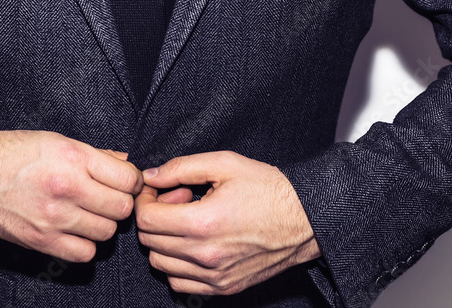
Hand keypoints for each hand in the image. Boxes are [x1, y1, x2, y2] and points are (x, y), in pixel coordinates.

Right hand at [0, 130, 142, 262]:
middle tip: (109, 199)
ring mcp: (54, 216)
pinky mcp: (41, 240)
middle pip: (122, 208)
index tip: (127, 183)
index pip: (128, 179)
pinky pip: (84, 253)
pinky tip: (77, 231)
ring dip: (103, 224)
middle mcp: (67, 187)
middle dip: (120, 203)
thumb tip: (126, 165)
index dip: (133, 182)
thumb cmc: (12, 152)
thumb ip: (96, 155)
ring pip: (106, 232)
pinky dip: (86, 245)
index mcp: (74, 157)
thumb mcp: (57, 140)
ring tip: (90, 214)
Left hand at [135, 150, 320, 295]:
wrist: (306, 220)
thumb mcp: (225, 164)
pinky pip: (179, 283)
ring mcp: (214, 276)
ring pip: (159, 264)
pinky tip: (193, 243)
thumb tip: (150, 176)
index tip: (157, 190)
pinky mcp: (224, 287)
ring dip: (163, 241)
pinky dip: (176, 264)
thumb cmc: (268, 189)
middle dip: (154, 217)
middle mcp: (205, 255)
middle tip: (176, 200)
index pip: (145, 219)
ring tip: (187, 221)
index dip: (145, 199)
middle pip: (149, 242)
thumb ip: (181, 168)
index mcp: (203, 223)